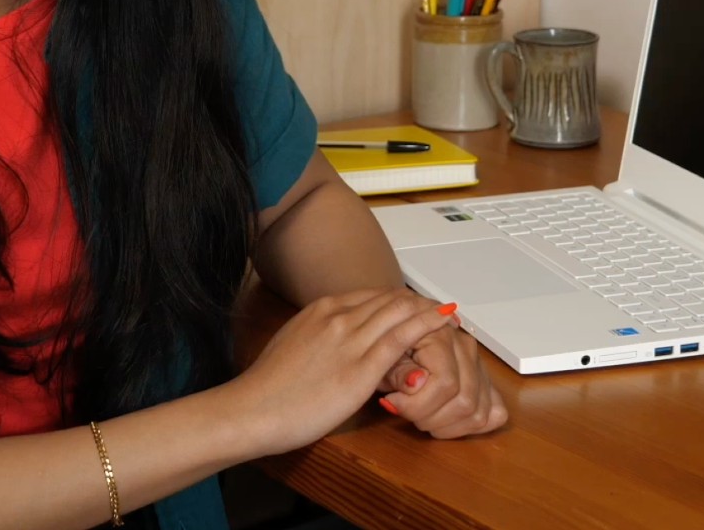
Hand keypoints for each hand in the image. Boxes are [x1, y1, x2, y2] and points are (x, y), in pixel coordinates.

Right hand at [223, 288, 458, 455]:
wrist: (253, 408)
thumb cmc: (269, 388)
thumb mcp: (295, 346)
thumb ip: (319, 338)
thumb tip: (334, 345)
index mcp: (321, 309)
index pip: (372, 295)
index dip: (398, 300)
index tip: (415, 307)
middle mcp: (338, 315)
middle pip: (390, 298)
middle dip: (419, 302)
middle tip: (441, 310)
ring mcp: (350, 338)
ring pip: (400, 311)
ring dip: (429, 311)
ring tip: (450, 315)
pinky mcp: (361, 366)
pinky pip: (402, 336)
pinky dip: (428, 325)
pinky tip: (445, 324)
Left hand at [378, 305, 507, 438]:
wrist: (393, 340)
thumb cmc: (386, 349)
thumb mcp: (380, 357)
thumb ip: (397, 371)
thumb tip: (417, 382)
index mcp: (442, 335)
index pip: (445, 384)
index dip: (417, 404)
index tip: (393, 402)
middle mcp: (466, 348)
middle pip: (465, 402)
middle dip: (429, 417)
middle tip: (406, 411)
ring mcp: (478, 366)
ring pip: (479, 413)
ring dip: (446, 426)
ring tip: (422, 415)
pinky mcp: (484, 382)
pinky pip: (495, 414)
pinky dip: (471, 425)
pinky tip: (446, 421)